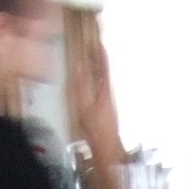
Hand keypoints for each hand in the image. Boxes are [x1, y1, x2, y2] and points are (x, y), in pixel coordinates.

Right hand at [68, 31, 123, 162]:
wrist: (107, 147)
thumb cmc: (96, 128)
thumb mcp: (84, 105)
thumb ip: (81, 85)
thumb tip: (79, 67)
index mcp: (106, 89)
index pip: (104, 65)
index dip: (101, 52)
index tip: (97, 41)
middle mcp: (110, 93)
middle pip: (105, 71)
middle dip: (98, 58)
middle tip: (91, 47)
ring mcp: (110, 100)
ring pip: (104, 79)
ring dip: (97, 68)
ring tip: (90, 60)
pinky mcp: (107, 108)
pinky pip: (101, 88)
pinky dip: (96, 80)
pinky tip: (91, 82)